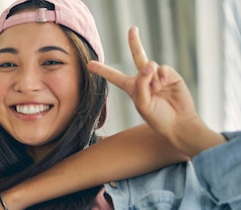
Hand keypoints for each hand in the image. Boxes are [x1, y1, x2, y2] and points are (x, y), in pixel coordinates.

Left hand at [87, 27, 221, 156]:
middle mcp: (144, 79)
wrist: (178, 122)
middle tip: (132, 29)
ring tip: (157, 90)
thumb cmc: (157, 117)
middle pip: (138, 56)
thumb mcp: (142, 104)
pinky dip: (161, 76)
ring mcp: (157, 76)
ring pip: (149, 65)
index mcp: (132, 88)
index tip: (89, 64)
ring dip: (151, 77)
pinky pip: (162, 68)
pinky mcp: (170, 75)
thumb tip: (149, 64)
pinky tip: (164, 85)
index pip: (115, 77)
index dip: (102, 70)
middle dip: (135, 42)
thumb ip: (141, 84)